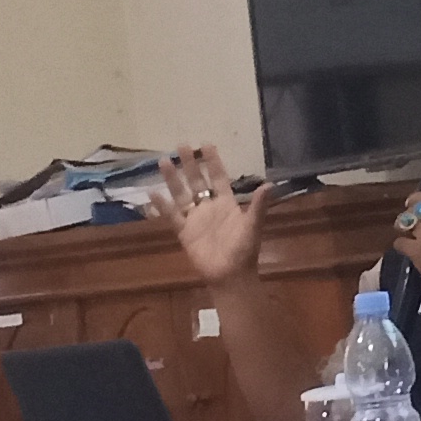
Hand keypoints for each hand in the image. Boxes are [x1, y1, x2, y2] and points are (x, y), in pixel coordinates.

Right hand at [148, 144, 262, 287]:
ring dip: (173, 179)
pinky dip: (162, 205)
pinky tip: (152, 192)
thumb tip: (269, 185)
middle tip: (181, 145)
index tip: (206, 144)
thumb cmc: (244, 251)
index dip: (213, 162)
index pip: (218, 177)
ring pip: (181, 194)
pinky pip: (171, 216)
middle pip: (197, 181)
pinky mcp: (184, 232)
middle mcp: (209, 207)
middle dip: (190, 164)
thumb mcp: (252, 227)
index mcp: (226, 204)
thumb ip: (258, 206)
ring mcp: (195, 219)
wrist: (230, 276)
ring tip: (163, 161)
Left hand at [391, 191, 420, 307]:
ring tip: (408, 236)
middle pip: (414, 209)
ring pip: (405, 224)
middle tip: (410, 223)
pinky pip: (400, 242)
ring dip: (404, 229)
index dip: (416, 200)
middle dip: (409, 215)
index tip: (412, 204)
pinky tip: (408, 251)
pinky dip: (402, 246)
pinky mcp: (417, 251)